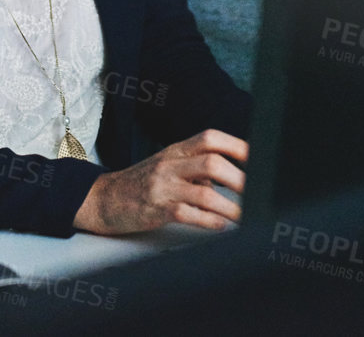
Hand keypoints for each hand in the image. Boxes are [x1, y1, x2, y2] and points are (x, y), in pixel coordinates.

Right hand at [72, 129, 246, 234]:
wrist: (104, 199)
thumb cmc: (142, 183)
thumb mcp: (169, 165)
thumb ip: (197, 166)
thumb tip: (237, 174)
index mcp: (176, 150)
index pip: (210, 139)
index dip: (237, 146)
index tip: (259, 159)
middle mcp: (170, 164)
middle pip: (212, 163)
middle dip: (240, 179)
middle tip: (258, 193)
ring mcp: (162, 187)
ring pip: (203, 192)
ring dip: (230, 206)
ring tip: (245, 216)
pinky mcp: (155, 210)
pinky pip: (187, 214)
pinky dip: (208, 220)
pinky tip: (220, 225)